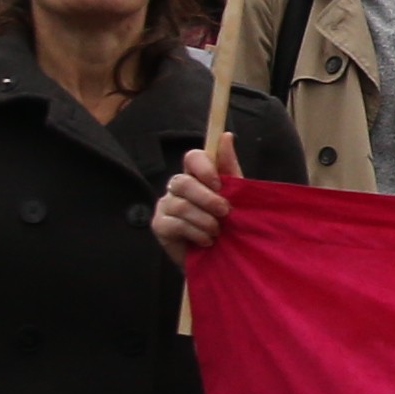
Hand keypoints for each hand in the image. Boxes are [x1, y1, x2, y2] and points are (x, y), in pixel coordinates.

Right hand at [150, 146, 233, 262]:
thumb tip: (227, 135)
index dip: (204, 167)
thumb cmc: (228, 224)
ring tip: (217, 232)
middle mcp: (177, 187)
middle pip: (184, 182)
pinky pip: (175, 224)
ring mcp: (165, 205)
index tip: (219, 184)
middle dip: (208, 199)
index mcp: (196, 175)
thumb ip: (229, 167)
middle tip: (225, 213)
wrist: (221, 258)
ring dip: (206, 221)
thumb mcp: (235, 195)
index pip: (192, 157)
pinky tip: (206, 241)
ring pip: (182, 205)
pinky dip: (196, 233)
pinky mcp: (159, 225)